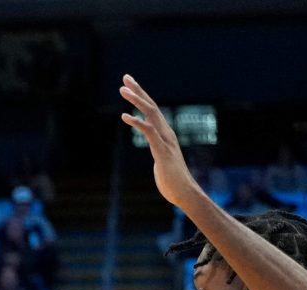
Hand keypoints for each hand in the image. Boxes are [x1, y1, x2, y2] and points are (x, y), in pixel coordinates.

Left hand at [119, 75, 202, 210]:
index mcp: (165, 134)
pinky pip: (148, 132)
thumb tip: (156, 148)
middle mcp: (166, 132)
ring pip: (150, 114)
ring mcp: (165, 140)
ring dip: (136, 100)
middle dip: (138, 90)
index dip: (142, 96)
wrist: (184, 193)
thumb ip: (159, 150)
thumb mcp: (162, 160)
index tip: (130, 85)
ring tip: (122, 90)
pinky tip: (124, 116)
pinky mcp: (161, 150)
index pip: (152, 110)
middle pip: (151, 106)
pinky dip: (136, 122)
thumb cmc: (172, 180)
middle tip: (125, 78)